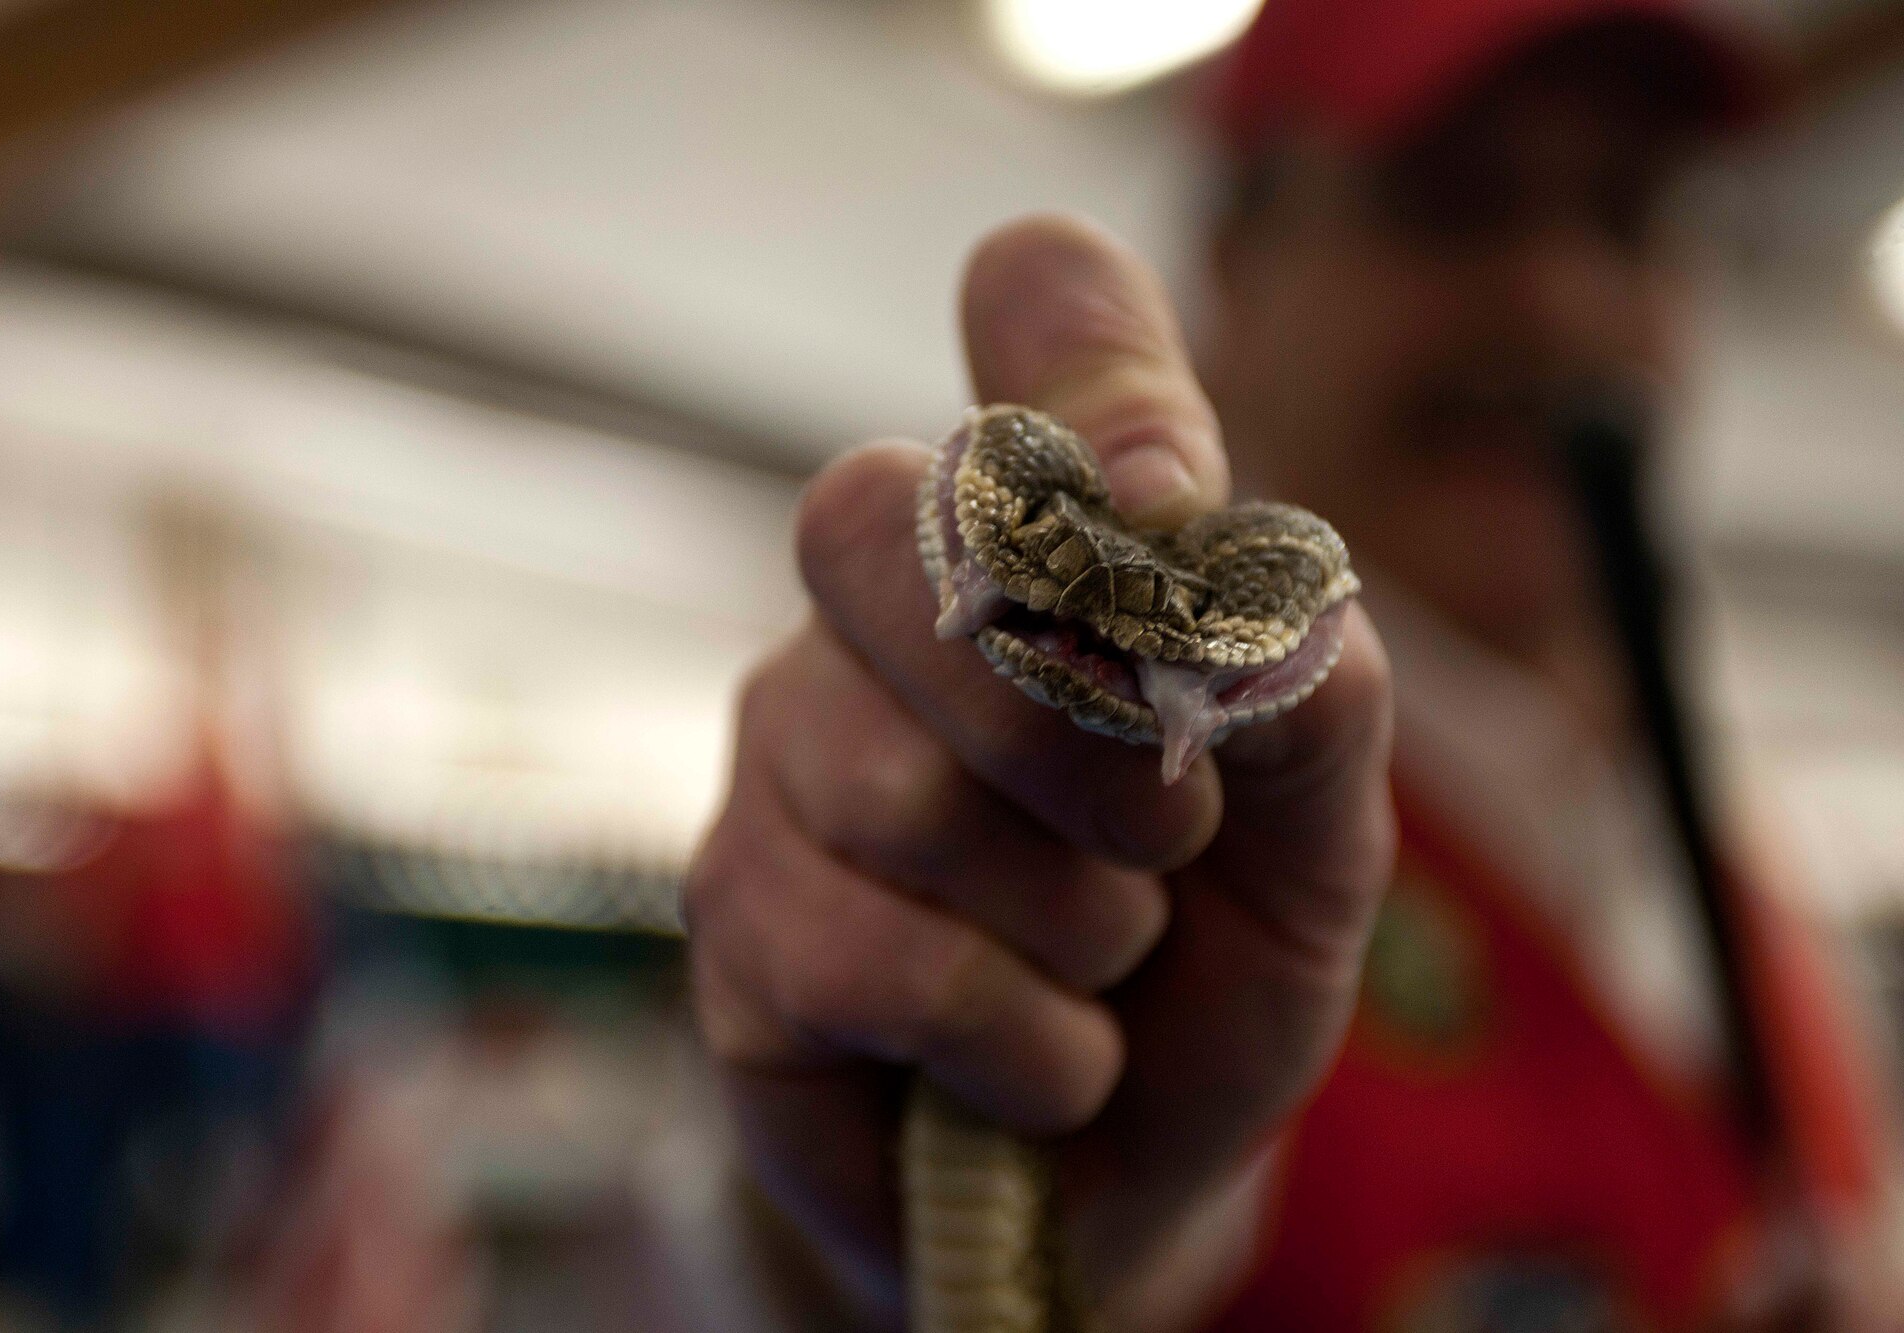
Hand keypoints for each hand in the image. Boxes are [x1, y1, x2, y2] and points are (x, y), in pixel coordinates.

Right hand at [683, 215, 1395, 1328]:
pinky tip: (1042, 1058)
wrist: (1117, 1165)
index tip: (1169, 500)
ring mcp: (784, 751)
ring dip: (1072, 918)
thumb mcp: (1321, 841)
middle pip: (871, 520)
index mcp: (1052, 536)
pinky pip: (862, 952)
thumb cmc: (1214, 964)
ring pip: (896, 781)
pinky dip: (1013, 1037)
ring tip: (1108, 964)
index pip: (1036, 310)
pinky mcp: (732, 912)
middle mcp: (886, 606)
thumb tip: (1235, 591)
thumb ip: (1314, 699)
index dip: (1087, 366)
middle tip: (1170, 838)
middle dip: (1072, 723)